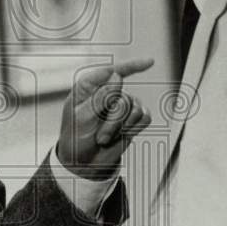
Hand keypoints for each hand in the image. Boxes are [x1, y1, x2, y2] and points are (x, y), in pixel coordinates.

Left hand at [57, 58, 154, 177]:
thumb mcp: (82, 117)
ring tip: (105, 138)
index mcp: (89, 88)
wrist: (84, 163)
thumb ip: (100, 96)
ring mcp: (121, 106)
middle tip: (100, 136)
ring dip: (121, 127)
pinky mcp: (132, 119)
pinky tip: (121, 135)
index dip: (131, 66)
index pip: (111, 72)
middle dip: (113, 121)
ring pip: (135, 109)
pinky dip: (133, 129)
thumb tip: (116, 76)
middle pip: (123, 98)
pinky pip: (144, 117)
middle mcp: (106, 93)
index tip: (150, 62)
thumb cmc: (76, 138)